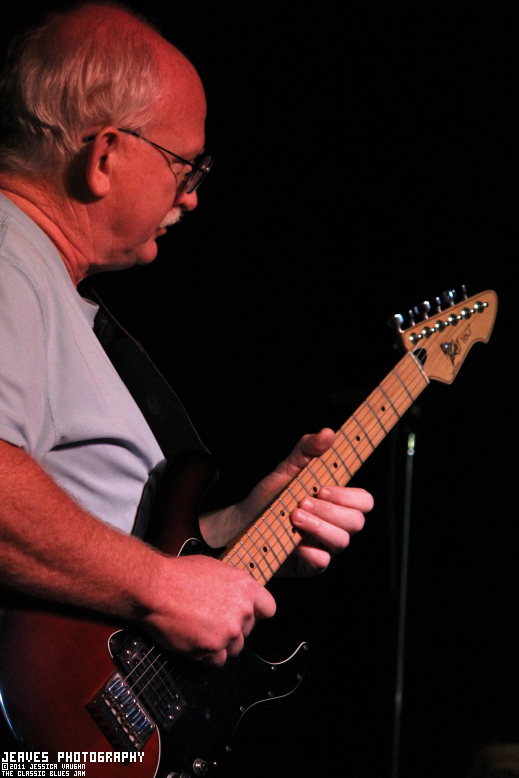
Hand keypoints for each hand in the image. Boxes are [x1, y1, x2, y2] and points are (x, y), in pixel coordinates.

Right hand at [140, 553, 275, 666]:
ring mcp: (229, 631)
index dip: (256, 613)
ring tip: (201, 632)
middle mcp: (242, 610)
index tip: (246, 615)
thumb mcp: (214, 569)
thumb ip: (231, 586)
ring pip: (234, 648)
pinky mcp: (212, 648)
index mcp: (246, 588)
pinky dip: (207, 656)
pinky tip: (195, 643)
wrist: (156, 588)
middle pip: (248, 630)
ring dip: (221, 644)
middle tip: (212, 621)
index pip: (268, 609)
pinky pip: (217, 661)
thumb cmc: (178, 574)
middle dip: (233, 629)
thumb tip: (232, 594)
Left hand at [228, 428, 372, 576]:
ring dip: (318, 527)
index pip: (364, 501)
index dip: (349, 496)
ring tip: (294, 516)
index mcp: (337, 502)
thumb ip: (307, 450)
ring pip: (341, 541)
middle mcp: (336, 525)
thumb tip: (329, 433)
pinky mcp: (311, 566)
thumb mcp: (287, 468)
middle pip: (356, 522)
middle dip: (330, 511)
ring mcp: (325, 546)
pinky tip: (291, 541)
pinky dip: (307, 550)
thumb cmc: (270, 496)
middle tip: (303, 502)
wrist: (243, 523)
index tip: (323, 488)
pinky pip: (322, 561)